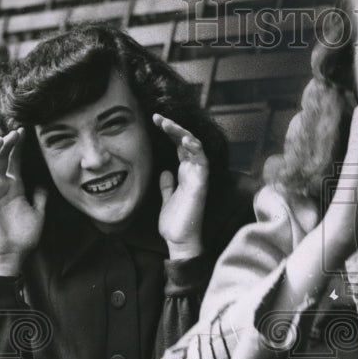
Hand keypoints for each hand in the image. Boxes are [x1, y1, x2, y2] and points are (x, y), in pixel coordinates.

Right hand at [0, 128, 46, 275]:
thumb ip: (40, 198)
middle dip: (7, 144)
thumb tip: (44, 184)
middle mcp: (0, 186)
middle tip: (16, 132)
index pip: (14, 160)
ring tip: (1, 141)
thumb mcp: (38, 214)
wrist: (12, 254)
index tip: (23, 132)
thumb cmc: (24, 237)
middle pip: (1, 158)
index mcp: (14, 186)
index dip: (17, 146)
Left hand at [155, 115, 208, 259]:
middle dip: (173, 127)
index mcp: (185, 174)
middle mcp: (193, 173)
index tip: (155, 120)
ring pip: (195, 147)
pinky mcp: (200, 184)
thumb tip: (164, 172)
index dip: (170, 131)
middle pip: (187, 142)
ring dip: (182, 133)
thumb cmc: (174, 223)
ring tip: (167, 123)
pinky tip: (184, 138)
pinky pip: (202, 162)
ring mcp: (198, 177)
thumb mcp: (166, 199)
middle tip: (157, 117)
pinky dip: (195, 149)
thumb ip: (167, 186)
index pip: (179, 146)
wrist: (179, 241)